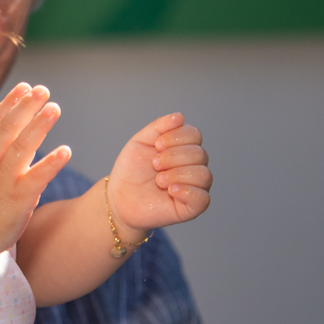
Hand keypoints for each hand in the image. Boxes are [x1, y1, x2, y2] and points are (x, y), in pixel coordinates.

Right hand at [0, 84, 71, 254]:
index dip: (10, 103)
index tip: (24, 88)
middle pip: (8, 128)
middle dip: (26, 106)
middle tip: (43, 90)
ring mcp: (3, 180)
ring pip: (22, 147)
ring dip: (39, 125)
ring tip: (54, 108)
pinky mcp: (18, 198)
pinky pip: (37, 177)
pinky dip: (52, 163)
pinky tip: (66, 150)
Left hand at [105, 113, 211, 239]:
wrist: (119, 197)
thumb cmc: (131, 170)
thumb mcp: (141, 142)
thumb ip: (159, 127)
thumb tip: (180, 116)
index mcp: (183, 149)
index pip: (194, 135)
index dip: (176, 137)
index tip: (157, 145)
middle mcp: (193, 167)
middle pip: (199, 154)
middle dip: (173, 157)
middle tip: (155, 165)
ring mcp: (194, 187)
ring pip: (204, 175)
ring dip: (177, 174)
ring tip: (159, 180)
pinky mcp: (191, 208)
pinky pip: (203, 198)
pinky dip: (187, 191)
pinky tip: (170, 190)